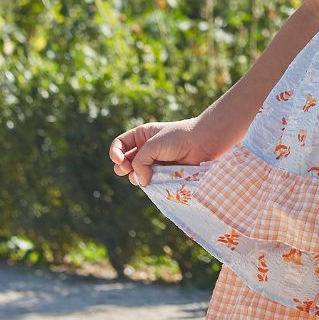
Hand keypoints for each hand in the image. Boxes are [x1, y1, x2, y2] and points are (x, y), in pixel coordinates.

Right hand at [108, 116, 236, 187]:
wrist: (204, 143)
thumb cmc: (179, 138)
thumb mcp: (152, 145)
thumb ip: (139, 162)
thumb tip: (141, 182)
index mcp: (142, 135)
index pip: (119, 145)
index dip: (114, 153)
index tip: (119, 159)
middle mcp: (147, 149)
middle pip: (123, 163)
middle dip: (122, 168)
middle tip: (128, 169)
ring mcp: (155, 162)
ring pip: (135, 175)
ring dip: (136, 177)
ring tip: (146, 174)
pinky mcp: (164, 174)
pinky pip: (149, 182)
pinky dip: (149, 183)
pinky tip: (154, 180)